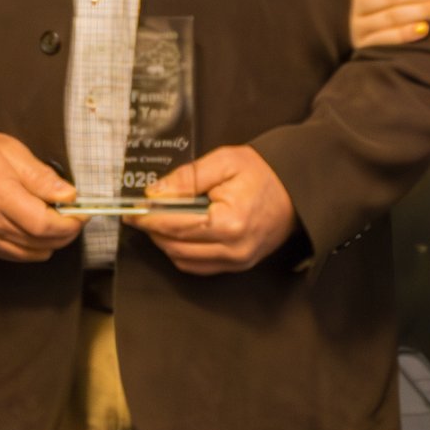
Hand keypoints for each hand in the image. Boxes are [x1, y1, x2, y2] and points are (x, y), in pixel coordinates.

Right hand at [0, 131, 85, 261]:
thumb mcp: (11, 151)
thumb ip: (42, 176)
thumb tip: (69, 194)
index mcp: (1, 196)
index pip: (44, 224)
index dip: (70, 223)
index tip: (82, 212)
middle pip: (43, 242)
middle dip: (67, 231)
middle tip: (75, 214)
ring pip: (34, 252)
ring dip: (53, 240)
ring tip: (57, 220)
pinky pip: (19, 256)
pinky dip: (36, 247)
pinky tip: (38, 230)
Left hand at [133, 146, 297, 273]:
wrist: (297, 191)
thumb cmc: (265, 174)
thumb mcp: (224, 162)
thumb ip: (186, 178)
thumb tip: (155, 194)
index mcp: (230, 222)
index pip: (175, 225)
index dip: (149, 218)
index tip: (132, 211)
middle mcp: (233, 248)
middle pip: (175, 247)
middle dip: (153, 231)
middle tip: (141, 215)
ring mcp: (237, 261)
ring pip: (184, 260)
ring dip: (165, 243)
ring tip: (158, 222)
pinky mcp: (238, 265)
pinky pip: (198, 266)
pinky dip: (181, 253)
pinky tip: (177, 235)